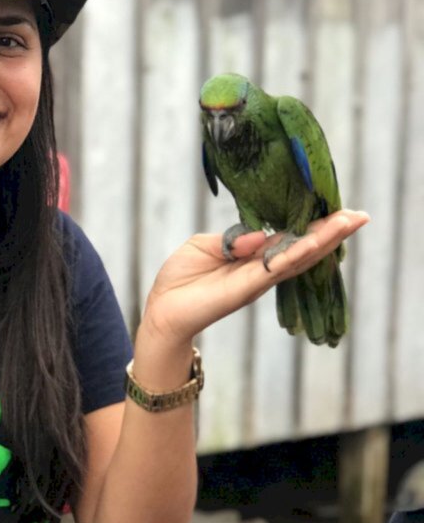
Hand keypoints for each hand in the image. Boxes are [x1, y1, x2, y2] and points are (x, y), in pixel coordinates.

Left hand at [140, 210, 368, 350]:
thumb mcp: (204, 247)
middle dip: (332, 232)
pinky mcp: (246, 288)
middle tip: (360, 216)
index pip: (289, 238)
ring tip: (348, 223)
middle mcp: (261, 270)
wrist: (161, 310)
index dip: (313, 226)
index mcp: (252, 257)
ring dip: (324, 240)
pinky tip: (315, 240)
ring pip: (298, 257)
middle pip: (303, 248)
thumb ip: (233, 239)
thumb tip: (260, 234)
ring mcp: (257, 280)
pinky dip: (296, 253)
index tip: (339, 212)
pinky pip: (276, 267)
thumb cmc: (179, 278)